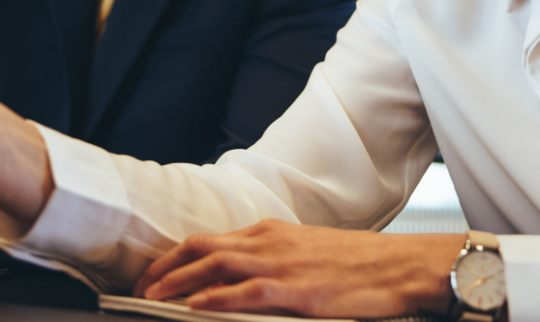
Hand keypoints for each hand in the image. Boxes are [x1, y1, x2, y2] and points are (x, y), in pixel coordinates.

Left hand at [133, 218, 465, 318]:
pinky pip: (244, 292)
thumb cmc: (359, 264)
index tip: (154, 274)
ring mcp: (281, 264)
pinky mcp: (296, 289)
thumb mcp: (308, 254)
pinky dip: (214, 298)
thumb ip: (272, 262)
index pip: (209, 239)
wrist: (401, 265)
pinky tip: (195, 308)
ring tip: (151, 297)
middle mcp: (269, 241)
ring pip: (214, 265)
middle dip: (164, 268)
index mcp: (270, 232)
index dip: (175, 257)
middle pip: (201, 247)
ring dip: (177, 282)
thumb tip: (241, 281)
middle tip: (139, 289)